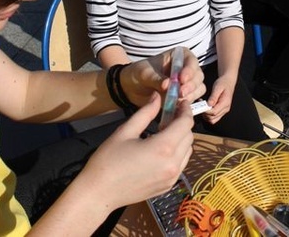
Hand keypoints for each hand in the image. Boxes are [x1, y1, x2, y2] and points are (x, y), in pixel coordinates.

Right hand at [71, 93, 193, 209]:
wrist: (99, 192)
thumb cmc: (108, 160)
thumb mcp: (125, 131)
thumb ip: (145, 113)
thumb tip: (157, 97)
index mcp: (163, 147)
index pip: (185, 124)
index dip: (185, 110)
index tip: (180, 102)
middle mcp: (173, 164)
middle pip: (189, 137)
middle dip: (182, 123)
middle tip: (168, 115)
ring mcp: (172, 178)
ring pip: (187, 151)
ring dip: (181, 139)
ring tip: (164, 133)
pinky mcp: (168, 186)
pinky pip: (181, 164)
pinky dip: (177, 153)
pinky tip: (161, 150)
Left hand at [120, 47, 205, 107]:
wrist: (131, 88)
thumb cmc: (138, 73)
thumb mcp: (145, 73)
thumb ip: (156, 79)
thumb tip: (168, 85)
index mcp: (179, 56)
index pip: (191, 61)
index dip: (189, 70)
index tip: (182, 79)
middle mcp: (186, 68)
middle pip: (198, 76)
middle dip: (191, 85)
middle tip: (180, 93)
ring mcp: (187, 83)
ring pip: (199, 88)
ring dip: (191, 95)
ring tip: (177, 99)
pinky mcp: (184, 95)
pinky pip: (193, 100)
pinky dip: (187, 103)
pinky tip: (177, 105)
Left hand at [203, 75, 236, 123]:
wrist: (228, 81)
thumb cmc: (223, 83)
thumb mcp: (217, 87)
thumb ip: (213, 97)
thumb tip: (209, 105)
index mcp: (225, 103)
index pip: (214, 112)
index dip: (206, 111)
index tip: (200, 105)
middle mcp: (225, 109)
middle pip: (213, 118)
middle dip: (204, 113)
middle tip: (199, 105)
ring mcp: (224, 111)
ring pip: (213, 120)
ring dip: (205, 115)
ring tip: (202, 106)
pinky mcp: (221, 111)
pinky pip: (214, 117)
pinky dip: (208, 114)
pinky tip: (205, 107)